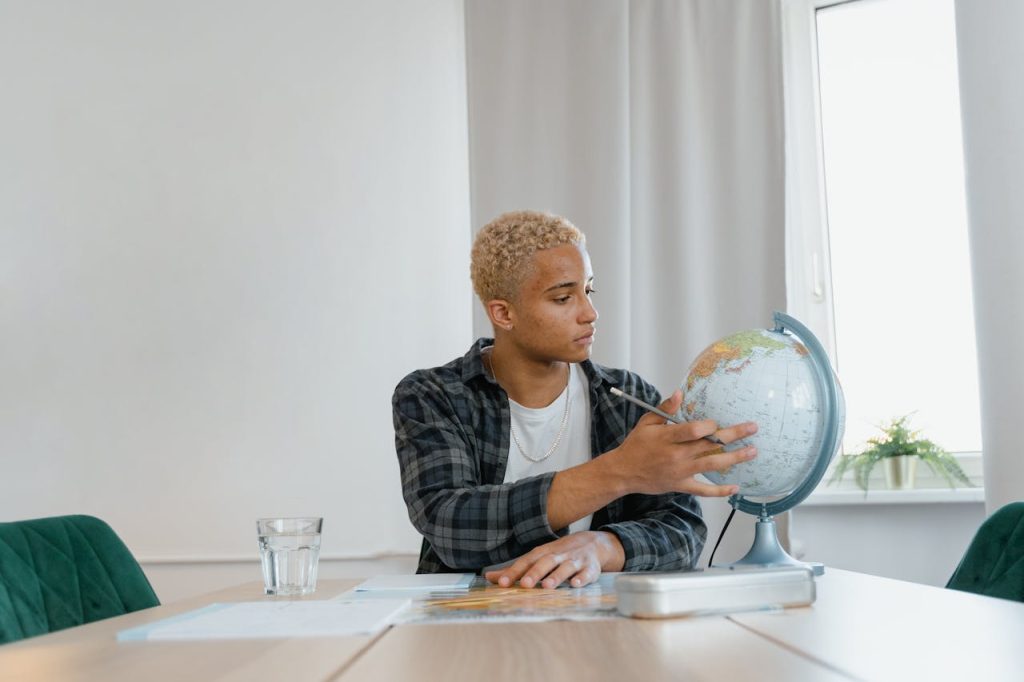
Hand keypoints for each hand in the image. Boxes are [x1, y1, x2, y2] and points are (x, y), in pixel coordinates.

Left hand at [484, 531, 623, 588]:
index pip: (526, 561)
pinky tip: (576, 585)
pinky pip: (586, 573)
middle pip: (545, 562)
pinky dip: (582, 579)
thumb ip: (515, 569)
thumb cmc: (559, 554)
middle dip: (535, 573)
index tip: (502, 583)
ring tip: (547, 586)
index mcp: (543, 553)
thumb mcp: (538, 558)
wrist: (592, 543)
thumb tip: (489, 577)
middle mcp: (558, 555)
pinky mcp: (590, 569)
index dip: (514, 572)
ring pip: (565, 568)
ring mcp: (575, 561)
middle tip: (524, 584)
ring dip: (556, 576)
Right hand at [612, 390, 757, 496]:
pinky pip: (704, 490)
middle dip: (734, 435)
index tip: (717, 422)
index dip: (709, 426)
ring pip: (712, 465)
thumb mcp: (647, 422)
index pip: (694, 431)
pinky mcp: (681, 485)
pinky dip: (720, 491)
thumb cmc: (636, 445)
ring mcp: (681, 472)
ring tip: (752, 451)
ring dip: (735, 458)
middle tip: (752, 428)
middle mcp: (677, 455)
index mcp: (668, 438)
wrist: (623, 472)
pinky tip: (736, 487)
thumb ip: (665, 409)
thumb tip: (679, 393)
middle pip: (710, 444)